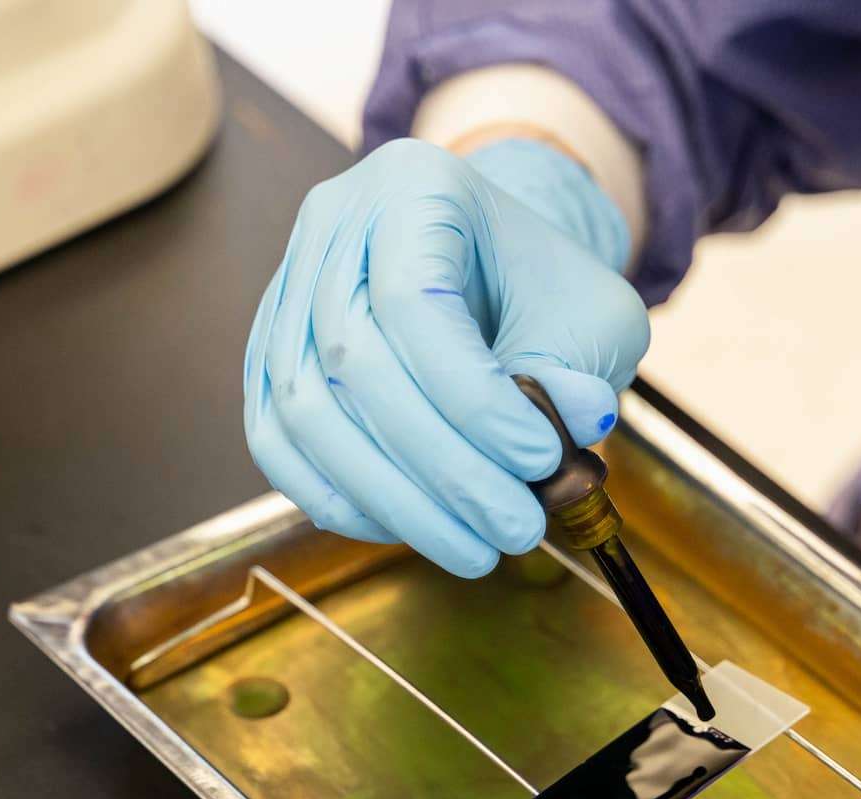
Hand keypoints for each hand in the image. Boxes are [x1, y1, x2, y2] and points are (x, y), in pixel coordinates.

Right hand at [242, 137, 650, 577]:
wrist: (487, 269)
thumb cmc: (538, 288)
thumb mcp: (593, 312)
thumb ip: (583, 368)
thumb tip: (574, 427)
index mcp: (413, 188)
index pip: (414, 300)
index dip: (473, 399)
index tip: (539, 461)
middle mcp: (332, 227)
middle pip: (353, 360)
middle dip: (440, 467)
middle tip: (513, 530)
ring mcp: (285, 291)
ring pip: (305, 408)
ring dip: (391, 499)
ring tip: (472, 548)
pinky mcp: (267, 354)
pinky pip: (274, 439)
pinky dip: (334, 497)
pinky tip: (403, 528)